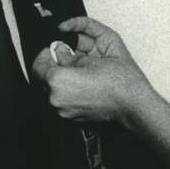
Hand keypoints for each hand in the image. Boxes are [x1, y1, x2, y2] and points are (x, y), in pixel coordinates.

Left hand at [32, 17, 152, 125]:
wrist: (131, 103)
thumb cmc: (117, 81)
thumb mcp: (89, 58)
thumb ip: (67, 55)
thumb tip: (60, 53)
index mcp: (57, 80)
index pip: (38, 64)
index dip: (46, 54)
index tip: (53, 50)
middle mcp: (55, 98)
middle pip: (42, 79)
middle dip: (52, 68)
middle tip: (66, 59)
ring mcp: (62, 111)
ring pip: (51, 92)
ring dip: (58, 82)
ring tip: (75, 74)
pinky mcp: (70, 118)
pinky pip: (60, 102)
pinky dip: (65, 94)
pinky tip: (80, 87)